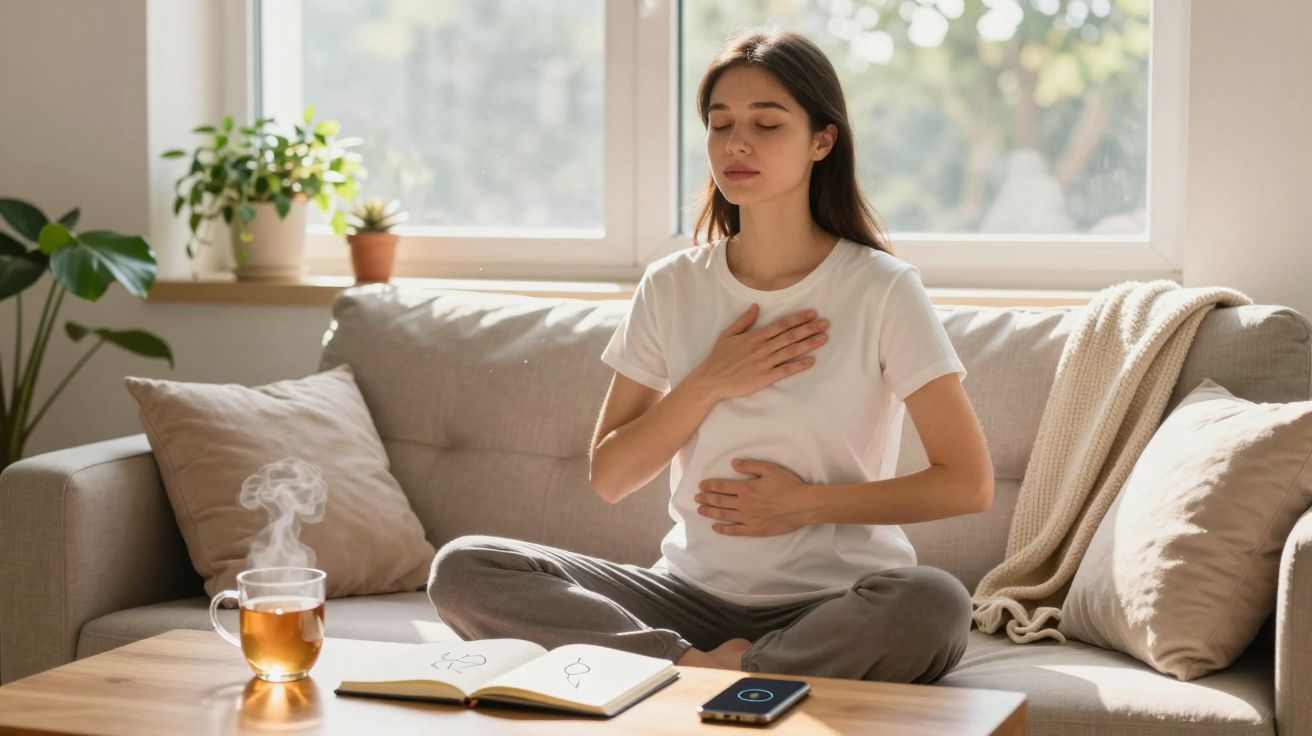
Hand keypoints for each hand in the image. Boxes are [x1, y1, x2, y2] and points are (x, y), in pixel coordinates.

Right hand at [688, 304, 828, 402]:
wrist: (711, 380)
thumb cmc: (719, 357)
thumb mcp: (728, 334)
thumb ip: (744, 320)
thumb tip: (756, 306)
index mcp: (755, 336)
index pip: (781, 325)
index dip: (798, 319)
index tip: (812, 314)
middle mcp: (762, 348)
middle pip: (791, 336)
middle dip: (810, 329)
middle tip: (826, 324)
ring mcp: (765, 363)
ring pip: (791, 351)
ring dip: (809, 344)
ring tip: (824, 338)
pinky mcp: (765, 378)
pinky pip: (785, 370)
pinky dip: (799, 366)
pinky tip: (811, 361)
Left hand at [695, 458, 810, 536]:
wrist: (801, 505)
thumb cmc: (788, 485)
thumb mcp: (769, 469)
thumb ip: (750, 465)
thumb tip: (733, 463)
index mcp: (746, 488)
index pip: (723, 486)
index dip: (710, 486)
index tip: (701, 486)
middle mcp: (744, 503)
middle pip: (720, 501)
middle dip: (706, 499)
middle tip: (696, 498)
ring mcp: (748, 518)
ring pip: (724, 515)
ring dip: (710, 512)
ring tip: (700, 510)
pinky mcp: (754, 529)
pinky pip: (735, 530)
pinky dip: (723, 529)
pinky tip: (715, 527)